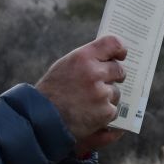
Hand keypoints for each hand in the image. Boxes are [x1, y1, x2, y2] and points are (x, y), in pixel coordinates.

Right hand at [35, 36, 128, 152]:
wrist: (42, 119)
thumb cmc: (52, 91)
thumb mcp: (66, 66)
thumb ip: (87, 61)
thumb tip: (109, 58)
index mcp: (83, 57)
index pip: (113, 44)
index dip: (120, 49)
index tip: (121, 55)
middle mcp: (94, 73)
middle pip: (118, 70)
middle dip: (115, 76)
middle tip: (105, 82)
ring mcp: (101, 93)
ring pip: (115, 92)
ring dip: (106, 98)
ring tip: (87, 103)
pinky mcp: (105, 112)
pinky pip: (113, 110)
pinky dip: (104, 114)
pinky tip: (89, 115)